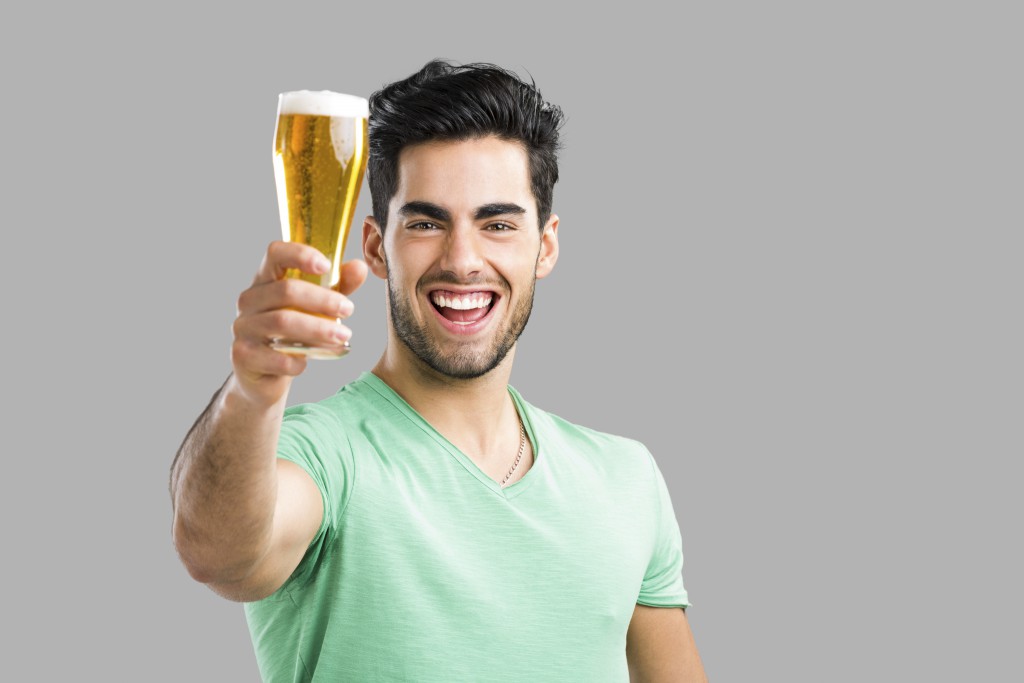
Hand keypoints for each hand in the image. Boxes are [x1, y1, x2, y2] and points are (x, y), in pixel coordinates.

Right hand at [229, 241, 367, 405]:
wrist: (265, 373)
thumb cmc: (294, 331)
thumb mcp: (318, 306)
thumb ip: (338, 286)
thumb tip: (359, 267)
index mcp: (266, 280)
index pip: (275, 253)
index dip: (300, 254)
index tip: (327, 266)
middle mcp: (249, 300)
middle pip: (285, 290)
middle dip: (322, 299)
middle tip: (349, 309)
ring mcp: (243, 327)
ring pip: (282, 322)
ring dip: (317, 329)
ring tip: (342, 336)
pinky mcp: (243, 356)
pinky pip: (275, 356)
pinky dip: (297, 360)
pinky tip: (308, 363)